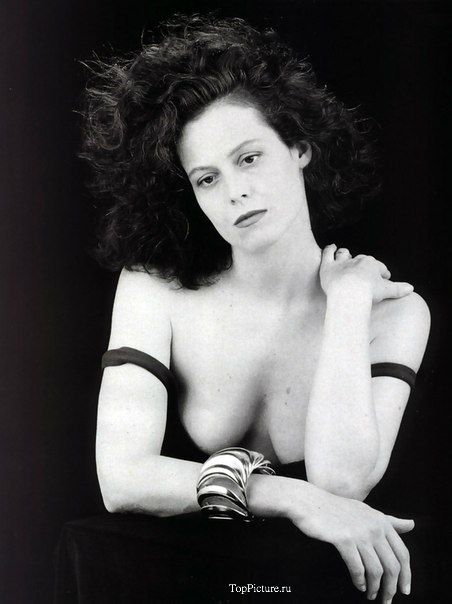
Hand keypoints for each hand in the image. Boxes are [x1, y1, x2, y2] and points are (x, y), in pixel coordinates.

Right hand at [290, 486, 412, 601]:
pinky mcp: (344, 539)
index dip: (406, 575)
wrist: (308, 501)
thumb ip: (389, 520)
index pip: (402, 553)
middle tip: (386, 600)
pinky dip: (359, 581)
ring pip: (377, 570)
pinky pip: (357, 568)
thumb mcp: (365, 511)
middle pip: (392, 565)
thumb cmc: (335, 508)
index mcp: (381, 520)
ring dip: (375, 588)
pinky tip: (358, 585)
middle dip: (391, 588)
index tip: (404, 590)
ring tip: (371, 595)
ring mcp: (359, 533)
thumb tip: (412, 525)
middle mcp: (374, 526)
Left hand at [319, 244, 413, 303]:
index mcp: (372, 265)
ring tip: (345, 254)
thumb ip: (398, 289)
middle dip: (365, 265)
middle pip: (362, 261)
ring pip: (344, 255)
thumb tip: (411, 288)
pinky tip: (331, 247)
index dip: (382, 272)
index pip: (379, 267)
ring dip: (345, 254)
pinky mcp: (328, 267)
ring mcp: (342, 263)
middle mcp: (357, 261)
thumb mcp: (386, 291)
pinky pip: (328, 254)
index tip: (384, 277)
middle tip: (365, 273)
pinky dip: (329, 249)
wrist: (349, 292)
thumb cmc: (368, 292)